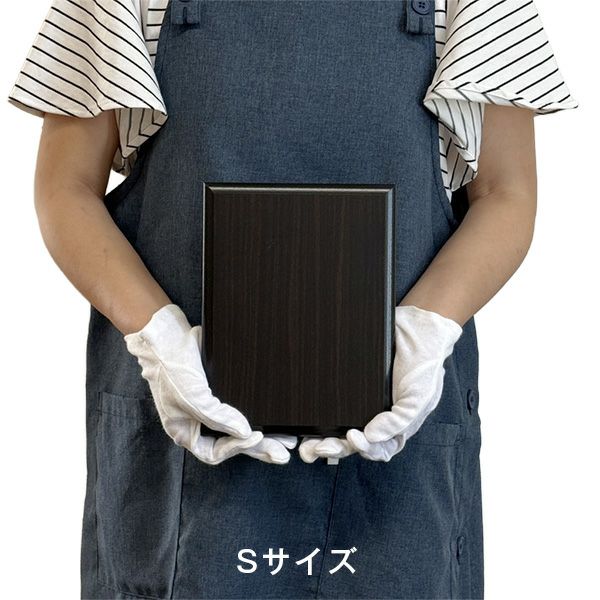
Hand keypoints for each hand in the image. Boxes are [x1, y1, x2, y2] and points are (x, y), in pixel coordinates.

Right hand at [124, 303, 297, 464]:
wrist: (169, 337)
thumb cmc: (172, 370)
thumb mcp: (193, 399)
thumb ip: (218, 418)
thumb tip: (245, 432)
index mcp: (186, 432)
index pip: (214, 452)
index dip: (236, 447)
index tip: (255, 436)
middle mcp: (198, 424)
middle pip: (232, 443)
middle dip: (259, 448)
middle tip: (283, 453)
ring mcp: (210, 408)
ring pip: (239, 428)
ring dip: (263, 435)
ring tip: (286, 440)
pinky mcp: (220, 392)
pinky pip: (240, 408)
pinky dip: (256, 413)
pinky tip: (273, 416)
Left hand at [298, 304, 462, 462]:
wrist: (416, 327)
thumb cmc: (424, 364)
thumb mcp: (419, 398)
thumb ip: (398, 421)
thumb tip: (370, 437)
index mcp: (397, 426)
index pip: (377, 449)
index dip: (363, 449)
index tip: (351, 437)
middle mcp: (378, 418)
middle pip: (353, 443)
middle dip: (335, 448)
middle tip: (318, 447)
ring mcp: (363, 402)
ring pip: (340, 427)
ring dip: (324, 438)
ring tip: (307, 444)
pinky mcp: (351, 386)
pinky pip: (334, 402)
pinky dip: (322, 413)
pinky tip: (310, 416)